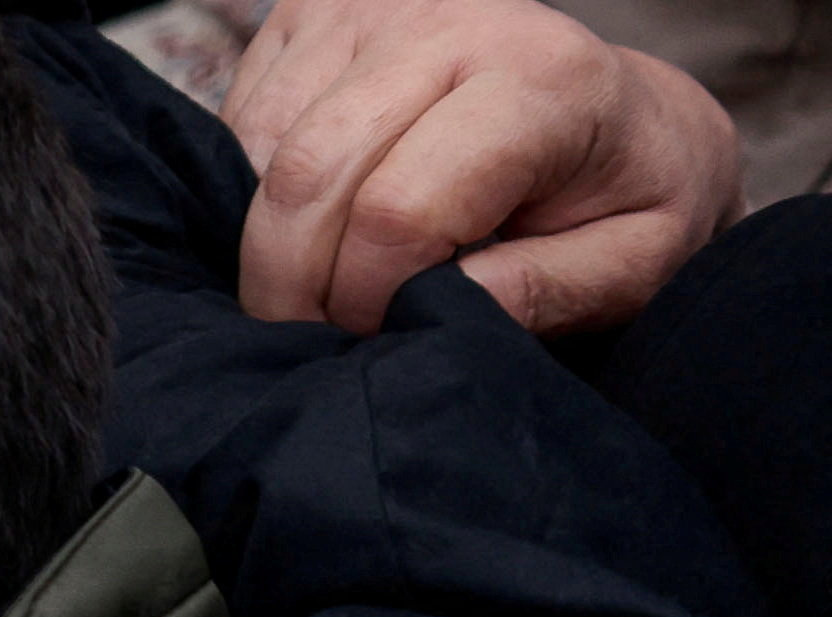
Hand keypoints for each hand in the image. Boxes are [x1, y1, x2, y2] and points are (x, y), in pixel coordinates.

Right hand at [228, 0, 740, 335]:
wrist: (613, 111)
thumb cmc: (620, 196)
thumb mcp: (632, 263)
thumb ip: (544, 295)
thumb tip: (427, 315)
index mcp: (541, 79)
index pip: (400, 208)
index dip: (368, 297)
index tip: (384, 331)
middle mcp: (453, 21)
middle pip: (309, 175)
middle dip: (290, 283)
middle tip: (318, 332)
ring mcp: (373, 7)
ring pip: (257, 152)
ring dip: (267, 240)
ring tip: (324, 273)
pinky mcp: (313, 11)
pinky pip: (235, 124)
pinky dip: (254, 191)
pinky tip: (314, 212)